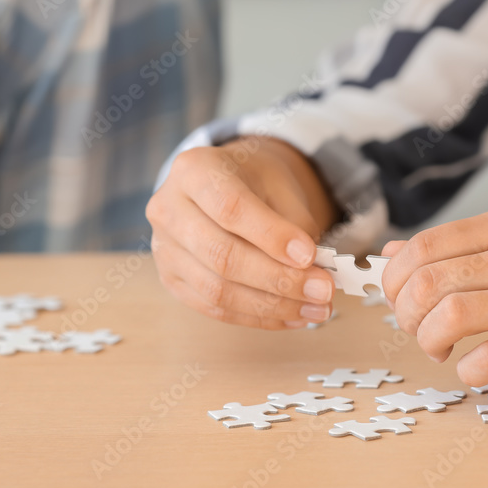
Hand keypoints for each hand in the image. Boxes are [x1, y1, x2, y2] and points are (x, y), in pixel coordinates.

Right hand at [147, 137, 338, 329]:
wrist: (222, 185)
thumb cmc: (252, 181)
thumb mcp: (278, 183)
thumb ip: (294, 223)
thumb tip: (313, 271)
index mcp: (194, 170)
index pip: (231, 208)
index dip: (271, 236)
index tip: (310, 256)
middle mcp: (168, 210)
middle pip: (222, 256)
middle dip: (278, 280)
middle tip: (323, 290)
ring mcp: (165, 249)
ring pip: (218, 291)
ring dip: (272, 306)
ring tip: (316, 308)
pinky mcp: (172, 280)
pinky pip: (215, 309)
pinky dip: (258, 317)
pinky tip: (293, 315)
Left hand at [381, 209, 487, 389]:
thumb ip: (455, 251)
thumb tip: (388, 255)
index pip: (422, 246)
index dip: (395, 280)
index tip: (400, 301)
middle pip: (427, 282)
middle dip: (405, 315)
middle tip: (418, 331)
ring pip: (449, 316)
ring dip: (428, 341)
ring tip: (439, 350)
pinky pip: (487, 359)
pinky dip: (467, 371)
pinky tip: (474, 370)